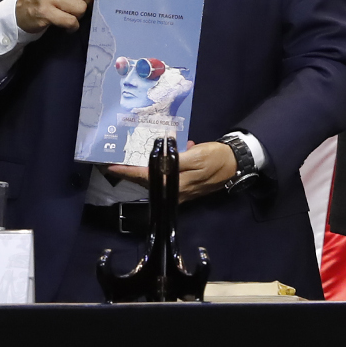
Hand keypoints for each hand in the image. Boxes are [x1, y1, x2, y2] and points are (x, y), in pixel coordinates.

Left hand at [105, 141, 237, 203]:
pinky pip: (166, 178)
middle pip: (147, 181)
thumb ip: (175, 159)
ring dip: (145, 168)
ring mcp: (180, 191)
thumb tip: (157, 160)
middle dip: (132, 170)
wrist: (235, 163)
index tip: (111, 166)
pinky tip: (164, 156)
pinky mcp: (185, 187)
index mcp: (176, 183)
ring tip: (135, 155)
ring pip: (155, 180)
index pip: (145, 177)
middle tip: (118, 159)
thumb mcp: (197, 155)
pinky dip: (161, 168)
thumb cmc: (216, 158)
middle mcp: (175, 191)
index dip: (127, 172)